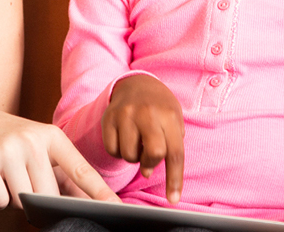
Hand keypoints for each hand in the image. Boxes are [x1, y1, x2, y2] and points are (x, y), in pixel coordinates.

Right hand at [0, 104, 117, 208]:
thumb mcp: (31, 142)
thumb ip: (54, 168)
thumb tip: (76, 204)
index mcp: (50, 135)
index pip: (81, 171)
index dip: (101, 194)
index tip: (119, 210)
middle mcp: (32, 140)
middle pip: (48, 196)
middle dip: (35, 199)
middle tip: (17, 178)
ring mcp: (8, 150)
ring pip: (23, 201)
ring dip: (12, 197)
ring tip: (1, 173)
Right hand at [101, 74, 184, 204]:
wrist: (136, 84)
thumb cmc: (159, 109)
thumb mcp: (173, 122)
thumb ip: (167, 148)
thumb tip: (147, 172)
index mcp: (168, 115)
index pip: (174, 152)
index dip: (175, 179)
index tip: (173, 199)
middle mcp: (146, 113)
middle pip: (153, 153)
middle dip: (151, 162)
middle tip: (149, 157)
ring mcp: (125, 114)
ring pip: (129, 155)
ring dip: (134, 157)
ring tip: (137, 143)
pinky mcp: (108, 118)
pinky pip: (112, 150)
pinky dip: (119, 152)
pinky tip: (124, 140)